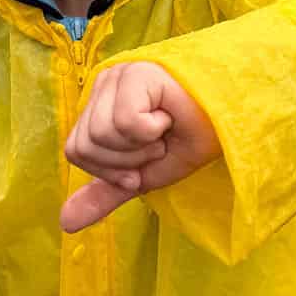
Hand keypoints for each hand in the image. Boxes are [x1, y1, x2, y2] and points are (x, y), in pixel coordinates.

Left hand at [61, 62, 221, 232]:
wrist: (230, 121)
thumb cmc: (189, 138)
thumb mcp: (143, 173)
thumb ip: (106, 192)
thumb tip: (65, 223)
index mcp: (99, 103)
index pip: (76, 151)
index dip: (109, 170)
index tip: (140, 166)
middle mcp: (103, 83)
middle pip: (85, 145)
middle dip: (125, 161)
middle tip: (156, 144)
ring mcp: (118, 75)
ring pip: (102, 134)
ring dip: (141, 146)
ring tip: (164, 130)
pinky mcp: (136, 73)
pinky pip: (125, 122)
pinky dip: (151, 131)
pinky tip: (168, 116)